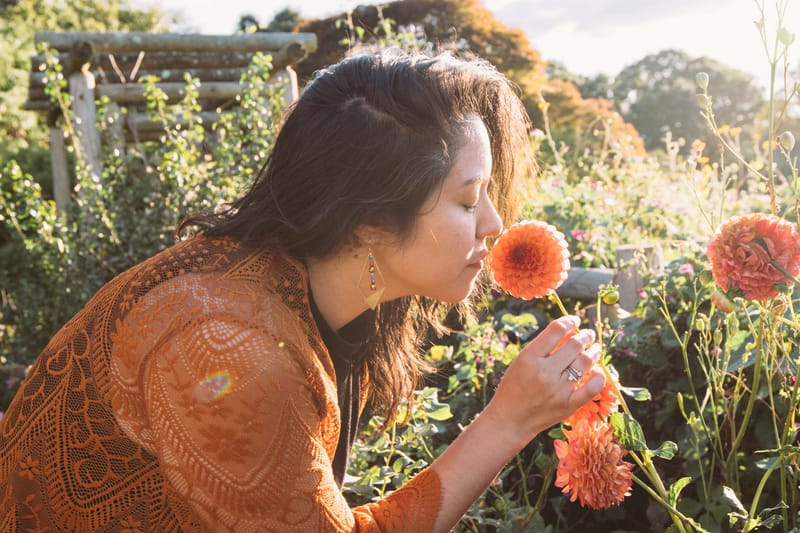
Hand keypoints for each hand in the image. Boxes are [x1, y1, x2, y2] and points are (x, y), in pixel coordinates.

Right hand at [483, 315, 604, 449]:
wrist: (509, 420)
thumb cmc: (513, 388)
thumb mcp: (520, 362)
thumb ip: (541, 348)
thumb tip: (568, 332)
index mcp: (529, 358)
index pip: (556, 330)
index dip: (569, 321)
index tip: (574, 321)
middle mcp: (544, 372)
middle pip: (574, 344)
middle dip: (585, 335)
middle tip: (588, 334)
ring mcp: (558, 389)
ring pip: (586, 362)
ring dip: (594, 351)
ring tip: (595, 348)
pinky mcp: (568, 405)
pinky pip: (592, 387)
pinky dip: (599, 377)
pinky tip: (599, 371)